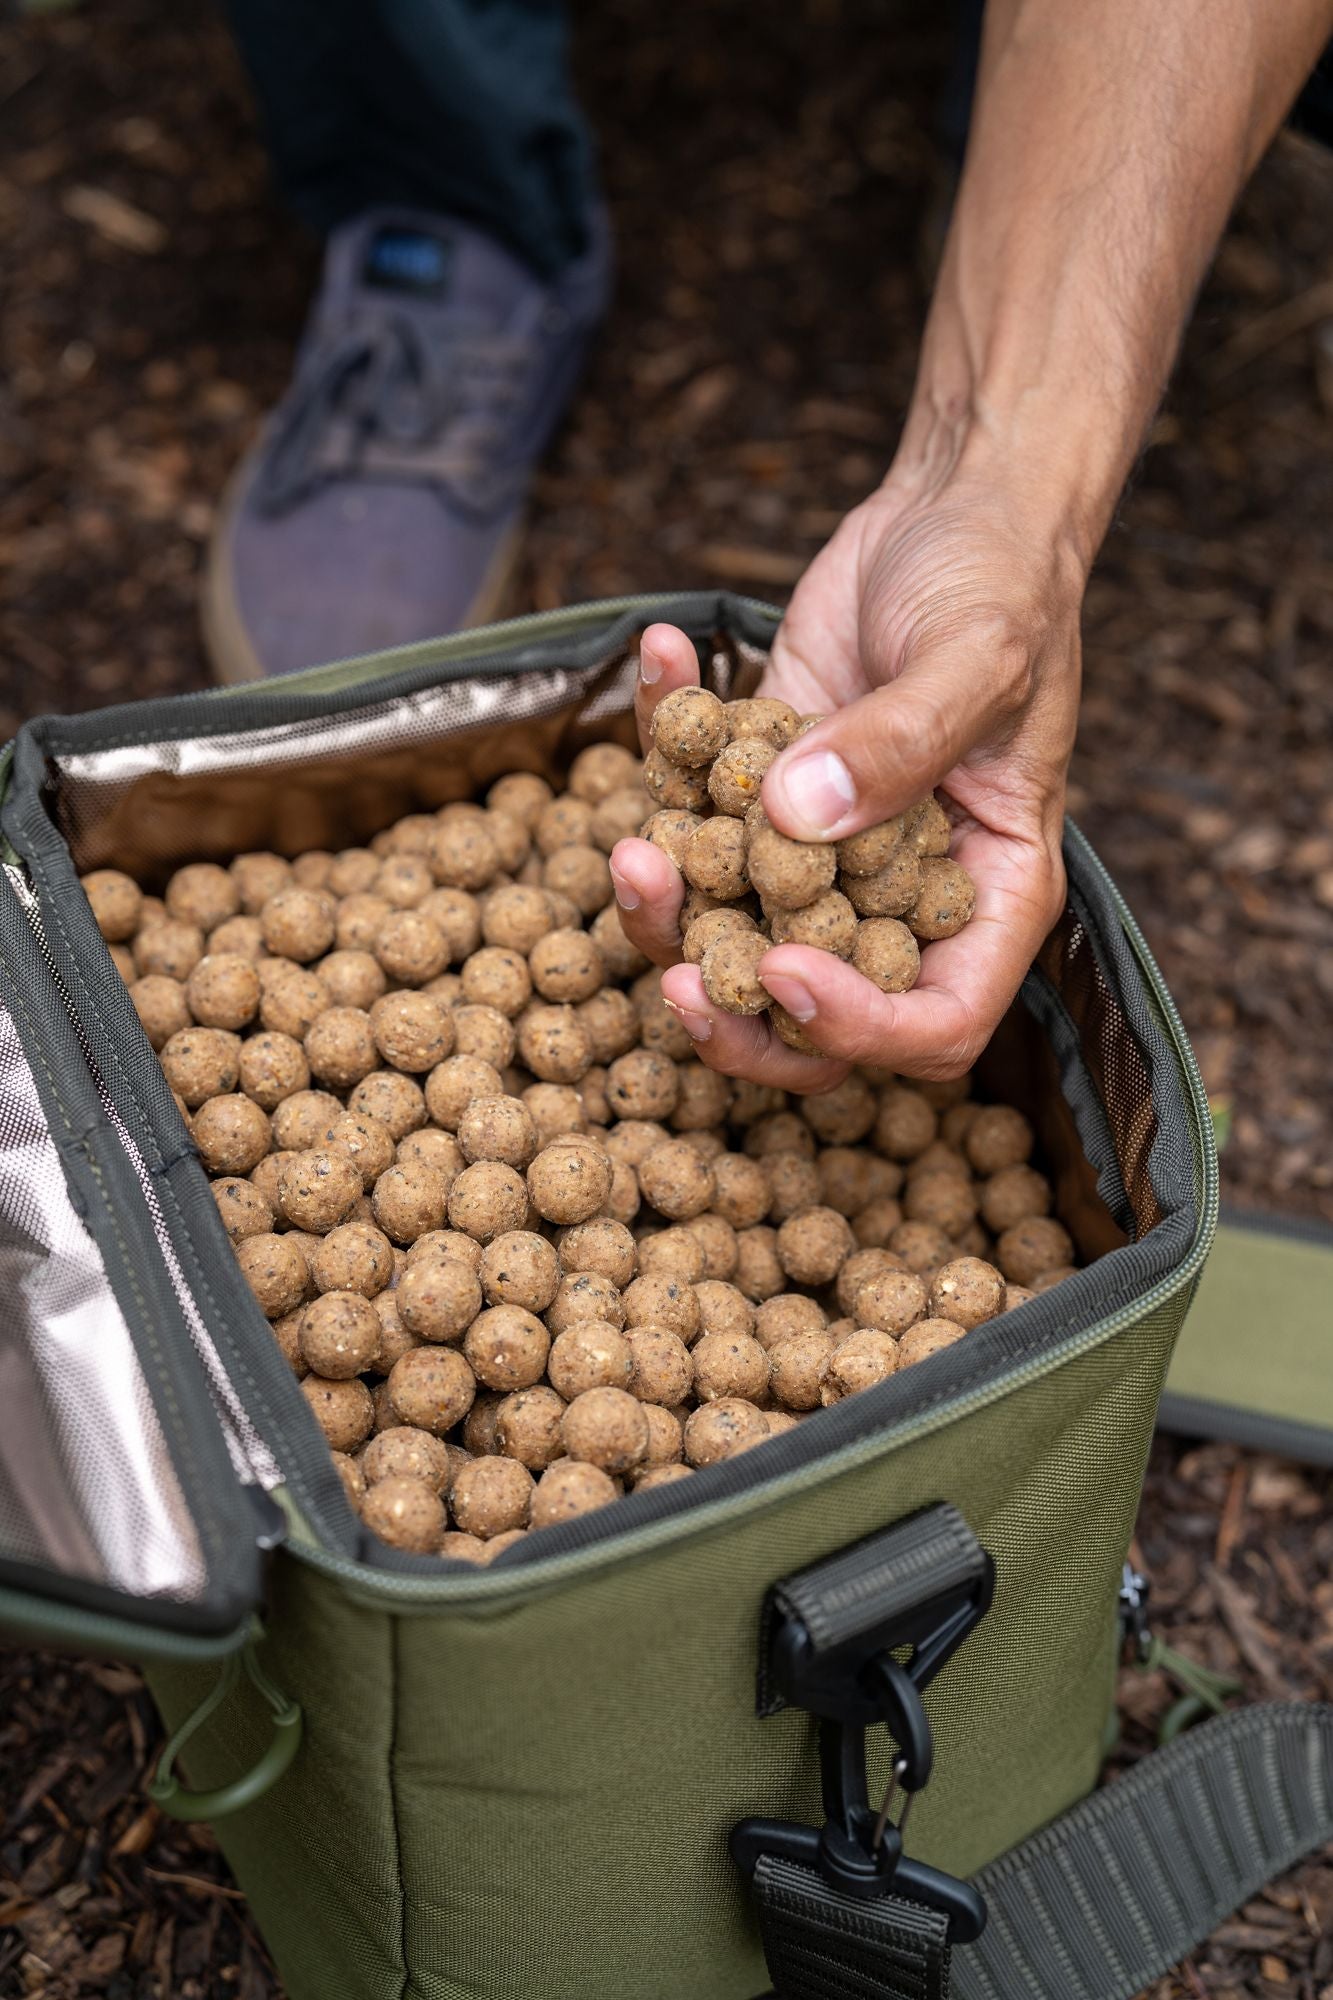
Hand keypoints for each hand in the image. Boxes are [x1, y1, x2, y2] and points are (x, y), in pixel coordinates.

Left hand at [609, 470, 1082, 1086]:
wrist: (956, 508)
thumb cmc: (1002, 582)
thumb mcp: (979, 654)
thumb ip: (900, 742)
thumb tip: (796, 819)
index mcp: (984, 893)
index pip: (932, 1022)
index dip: (856, 1027)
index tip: (784, 971)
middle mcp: (895, 892)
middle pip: (813, 1011)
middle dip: (736, 1012)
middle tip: (674, 980)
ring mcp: (815, 847)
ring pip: (728, 928)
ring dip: (668, 910)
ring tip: (631, 849)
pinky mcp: (752, 784)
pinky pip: (689, 799)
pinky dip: (659, 742)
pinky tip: (657, 656)